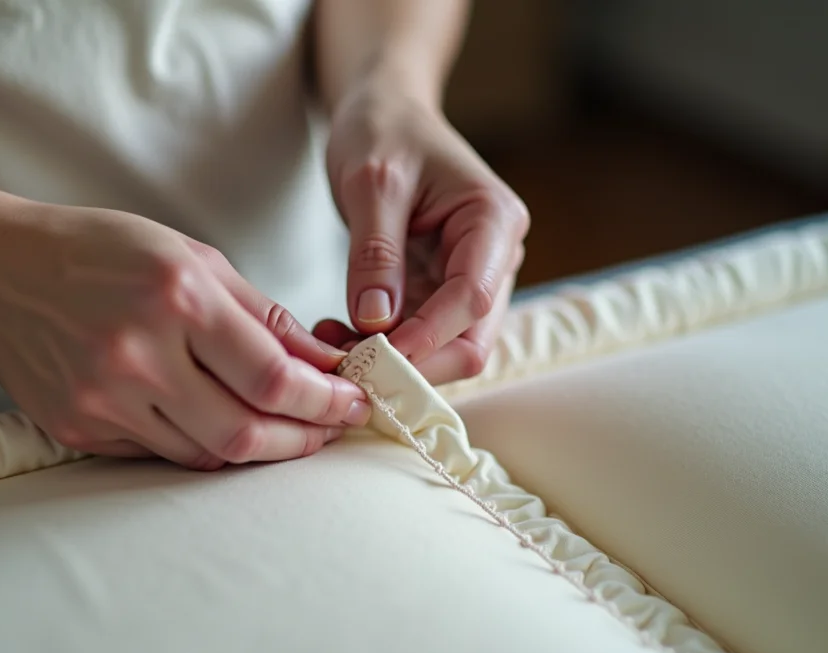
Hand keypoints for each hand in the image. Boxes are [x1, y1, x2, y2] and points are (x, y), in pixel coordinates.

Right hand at [0, 200, 370, 469]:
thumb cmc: (96, 251)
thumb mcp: (188, 255)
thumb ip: (260, 311)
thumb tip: (322, 360)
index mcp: (176, 297)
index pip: (272, 375)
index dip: (324, 400)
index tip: (352, 402)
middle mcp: (139, 354)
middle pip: (245, 433)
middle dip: (303, 439)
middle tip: (329, 429)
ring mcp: (105, 399)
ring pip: (206, 455)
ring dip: (258, 449)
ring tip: (287, 430)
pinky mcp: (81, 430)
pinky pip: (162, 455)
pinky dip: (203, 447)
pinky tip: (223, 425)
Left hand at [318, 82, 528, 382]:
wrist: (385, 113)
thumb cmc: (383, 130)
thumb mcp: (371, 182)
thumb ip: (375, 252)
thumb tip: (376, 322)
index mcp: (494, 221)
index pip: (473, 299)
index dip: (427, 336)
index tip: (372, 356)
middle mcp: (496, 258)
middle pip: (471, 341)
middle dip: (413, 362)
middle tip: (346, 365)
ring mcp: (470, 280)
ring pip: (445, 349)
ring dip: (393, 361)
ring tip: (331, 346)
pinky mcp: (440, 293)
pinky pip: (420, 338)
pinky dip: (382, 348)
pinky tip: (338, 336)